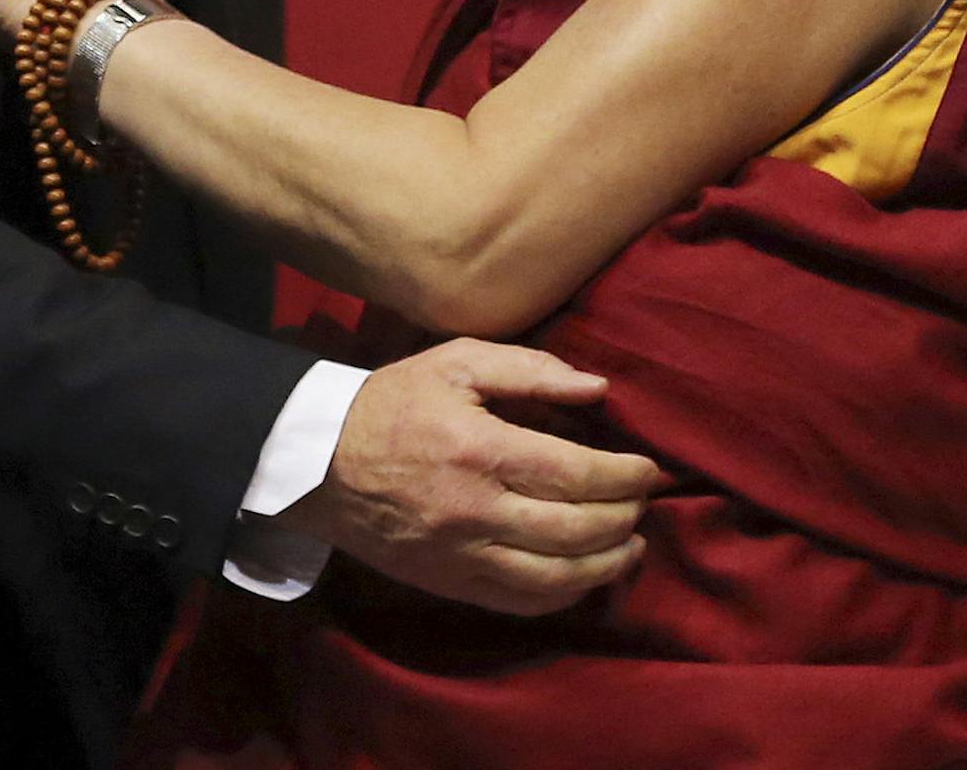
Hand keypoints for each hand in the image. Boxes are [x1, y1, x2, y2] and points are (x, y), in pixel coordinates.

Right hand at [284, 337, 659, 615]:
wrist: (317, 461)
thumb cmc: (392, 402)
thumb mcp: (456, 362)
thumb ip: (530, 369)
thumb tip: (598, 388)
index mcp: (480, 449)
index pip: (575, 474)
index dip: (624, 477)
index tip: (648, 469)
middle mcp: (475, 510)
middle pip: (574, 530)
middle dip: (624, 518)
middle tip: (644, 502)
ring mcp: (461, 555)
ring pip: (554, 578)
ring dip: (605, 565)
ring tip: (632, 546)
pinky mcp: (448, 583)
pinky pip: (519, 602)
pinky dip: (563, 595)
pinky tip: (584, 576)